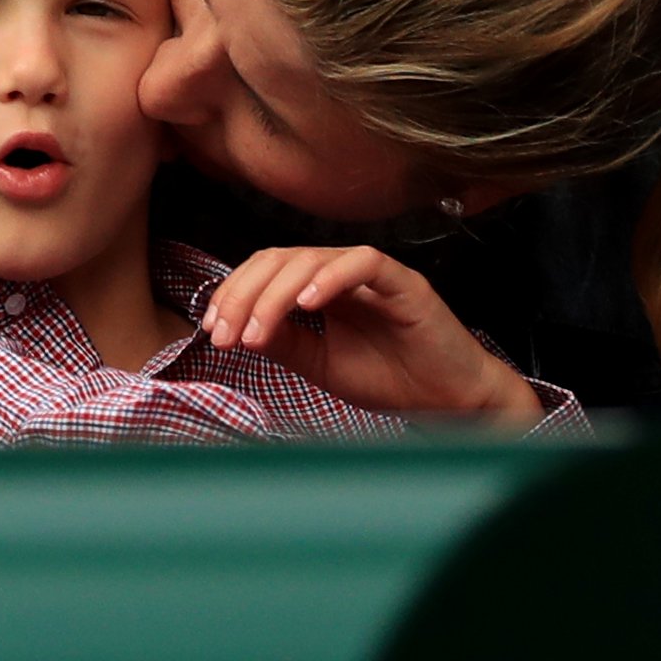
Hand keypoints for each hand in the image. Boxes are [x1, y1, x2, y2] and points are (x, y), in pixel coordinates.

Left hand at [201, 245, 541, 426]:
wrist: (448, 401)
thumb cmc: (388, 378)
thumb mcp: (320, 363)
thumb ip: (284, 342)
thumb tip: (237, 329)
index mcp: (317, 287)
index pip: (265, 270)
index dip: (233, 293)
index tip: (212, 329)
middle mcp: (340, 272)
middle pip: (279, 259)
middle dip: (243, 295)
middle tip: (226, 335)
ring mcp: (372, 273)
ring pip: (311, 258)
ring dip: (275, 294)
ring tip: (257, 332)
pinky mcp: (404, 281)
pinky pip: (364, 263)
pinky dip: (331, 278)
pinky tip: (308, 304)